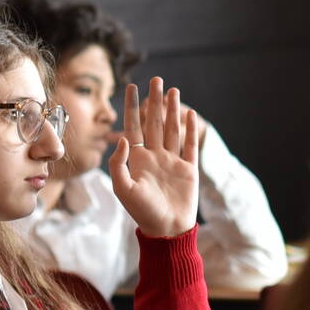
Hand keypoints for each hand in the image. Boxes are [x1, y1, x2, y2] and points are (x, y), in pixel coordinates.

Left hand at [109, 78, 204, 239]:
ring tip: (173, 90)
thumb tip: (124, 139)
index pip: (133, 127)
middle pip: (154, 122)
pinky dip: (191, 129)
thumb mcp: (123, 188)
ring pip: (173, 129)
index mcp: (137, 159)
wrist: (167, 229)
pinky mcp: (189, 169)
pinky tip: (190, 114)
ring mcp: (172, 161)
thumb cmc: (142, 212)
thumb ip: (119, 163)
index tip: (132, 87)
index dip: (133, 107)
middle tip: (156, 80)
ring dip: (172, 110)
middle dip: (154, 101)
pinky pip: (190, 145)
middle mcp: (155, 156)